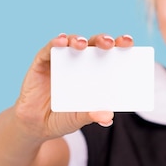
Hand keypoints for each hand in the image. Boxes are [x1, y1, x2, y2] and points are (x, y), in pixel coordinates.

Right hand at [15, 33, 133, 139]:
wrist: (36, 125)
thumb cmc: (63, 117)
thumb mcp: (79, 118)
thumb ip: (92, 116)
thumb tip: (108, 117)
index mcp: (96, 71)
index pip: (111, 54)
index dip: (120, 45)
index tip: (129, 42)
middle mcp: (81, 61)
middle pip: (94, 44)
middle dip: (103, 40)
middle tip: (110, 43)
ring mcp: (62, 60)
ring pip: (73, 42)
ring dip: (78, 39)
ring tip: (82, 44)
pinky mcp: (42, 62)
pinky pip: (49, 49)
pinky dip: (55, 43)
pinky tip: (61, 42)